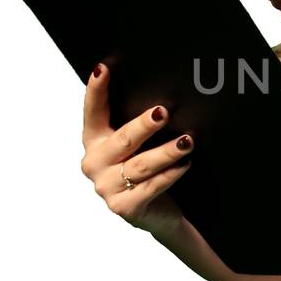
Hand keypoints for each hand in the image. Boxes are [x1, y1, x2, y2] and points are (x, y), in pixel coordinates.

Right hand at [80, 63, 193, 243]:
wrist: (157, 212)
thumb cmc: (146, 167)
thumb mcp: (137, 143)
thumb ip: (138, 124)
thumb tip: (162, 98)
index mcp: (94, 140)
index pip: (93, 111)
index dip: (96, 90)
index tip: (102, 68)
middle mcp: (94, 163)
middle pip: (122, 139)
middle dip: (144, 125)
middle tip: (163, 112)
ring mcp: (107, 188)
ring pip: (141, 165)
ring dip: (166, 152)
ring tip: (187, 142)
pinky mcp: (124, 208)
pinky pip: (151, 187)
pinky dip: (170, 174)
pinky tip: (184, 164)